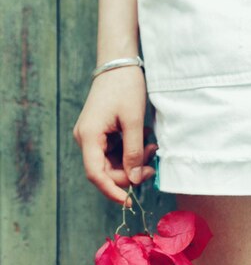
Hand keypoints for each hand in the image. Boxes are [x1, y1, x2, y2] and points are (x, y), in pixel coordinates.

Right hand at [72, 66, 157, 207]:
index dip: (112, 191)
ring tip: (151, 148)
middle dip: (129, 173)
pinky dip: (130, 152)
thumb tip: (135, 179)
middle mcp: (85, 138)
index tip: (128, 202)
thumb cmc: (125, 87)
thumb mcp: (134, 121)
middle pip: (104, 171)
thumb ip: (134, 152)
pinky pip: (114, 152)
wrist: (118, 63)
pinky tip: (144, 142)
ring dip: (132, 162)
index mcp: (89, 136)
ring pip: (111, 163)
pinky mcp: (100, 133)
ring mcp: (92, 136)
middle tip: (152, 166)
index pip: (95, 174)